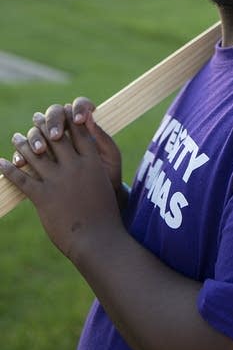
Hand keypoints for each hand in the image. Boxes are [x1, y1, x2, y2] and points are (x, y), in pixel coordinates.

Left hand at [1, 114, 121, 261]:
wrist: (99, 238)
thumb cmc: (105, 212)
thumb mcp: (105, 182)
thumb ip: (94, 163)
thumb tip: (88, 148)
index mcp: (92, 162)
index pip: (78, 131)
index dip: (68, 119)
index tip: (61, 112)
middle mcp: (75, 167)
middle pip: (55, 138)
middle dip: (44, 126)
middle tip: (35, 118)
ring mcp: (58, 181)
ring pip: (35, 155)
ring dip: (23, 144)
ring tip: (16, 137)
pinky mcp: (43, 198)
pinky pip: (21, 179)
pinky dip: (9, 169)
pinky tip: (1, 162)